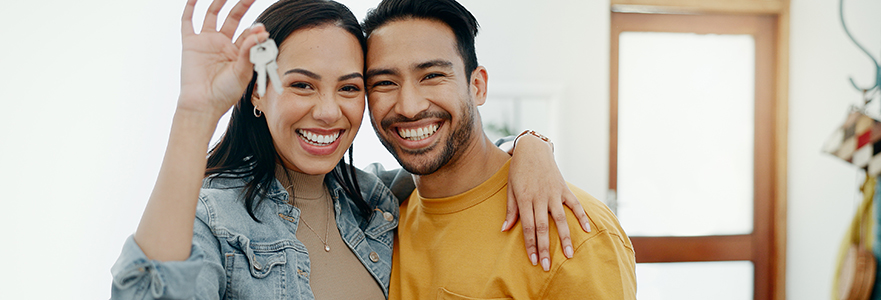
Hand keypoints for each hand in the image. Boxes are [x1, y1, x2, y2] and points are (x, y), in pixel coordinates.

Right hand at [178, 0, 267, 117]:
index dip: (255, 30)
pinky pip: (188, 21)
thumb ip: (249, 51)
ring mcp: (206, 41)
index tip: (262, 28)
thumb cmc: (225, 93)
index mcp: (238, 52)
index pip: (248, 34)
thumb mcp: (242, 72)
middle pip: (233, 18)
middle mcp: (222, 44)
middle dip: (242, 5)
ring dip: (219, 2)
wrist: (203, 104)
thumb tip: (262, 32)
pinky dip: (190, 8)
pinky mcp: (190, 43)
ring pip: (213, 15)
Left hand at [502, 134, 590, 271]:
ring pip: (560, 219)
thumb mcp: (510, 188)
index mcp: (525, 198)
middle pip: (543, 227)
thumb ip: (511, 210)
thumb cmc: (518, 171)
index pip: (528, 227)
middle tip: (547, 266)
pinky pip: (575, 204)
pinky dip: (582, 216)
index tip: (533, 260)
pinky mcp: (563, 188)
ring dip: (564, 238)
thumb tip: (504, 229)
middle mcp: (540, 197)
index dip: (530, 245)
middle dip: (545, 248)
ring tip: (569, 255)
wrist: (532, 149)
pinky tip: (587, 230)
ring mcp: (553, 192)